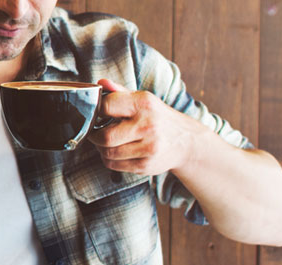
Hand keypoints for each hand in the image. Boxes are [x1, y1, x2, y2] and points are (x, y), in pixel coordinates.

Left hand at [87, 79, 207, 175]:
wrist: (186, 141)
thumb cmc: (158, 118)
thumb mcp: (143, 100)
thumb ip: (120, 92)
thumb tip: (101, 83)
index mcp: (144, 103)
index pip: (107, 106)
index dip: (96, 111)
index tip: (96, 115)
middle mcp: (148, 125)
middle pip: (105, 137)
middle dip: (95, 136)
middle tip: (97, 133)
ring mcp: (148, 147)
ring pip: (108, 153)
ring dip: (102, 149)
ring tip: (110, 142)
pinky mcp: (146, 165)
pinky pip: (114, 165)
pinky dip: (110, 159)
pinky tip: (119, 152)